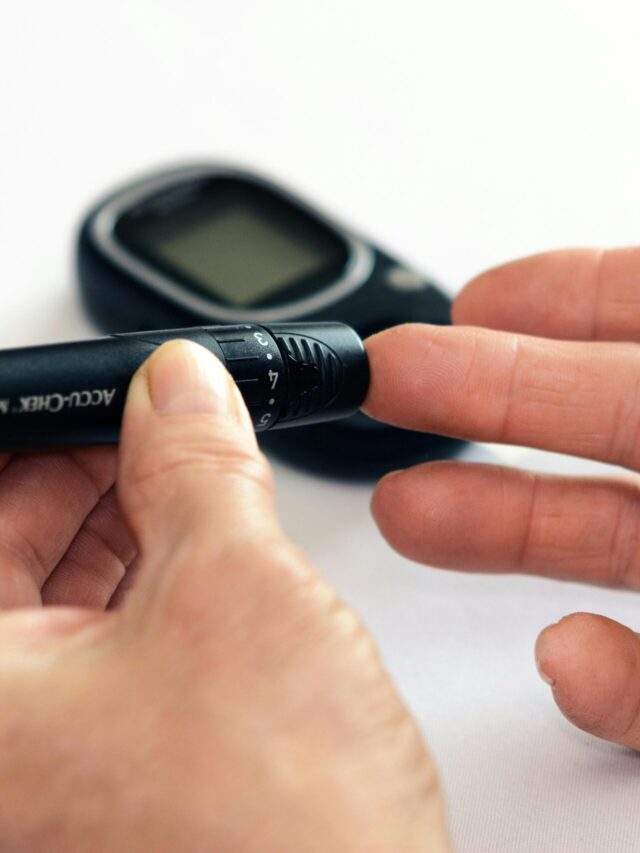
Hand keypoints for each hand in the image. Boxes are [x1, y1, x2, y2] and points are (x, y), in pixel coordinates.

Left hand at [0, 341, 448, 851]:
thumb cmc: (285, 842)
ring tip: (178, 463)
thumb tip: (179, 386)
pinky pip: (90, 639)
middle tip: (144, 414)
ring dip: (114, 515)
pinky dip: (138, 576)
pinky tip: (186, 536)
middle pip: (0, 544)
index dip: (30, 428)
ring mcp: (37, 761)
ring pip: (46, 589)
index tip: (86, 391)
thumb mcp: (237, 594)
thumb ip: (197, 464)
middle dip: (76, 465)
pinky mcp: (93, 768)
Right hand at [365, 246, 639, 750]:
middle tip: (390, 380)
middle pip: (610, 418)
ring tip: (409, 510)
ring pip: (613, 540)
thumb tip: (564, 412)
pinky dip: (608, 680)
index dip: (565, 294)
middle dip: (489, 392)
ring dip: (505, 525)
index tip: (479, 295)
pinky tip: (565, 660)